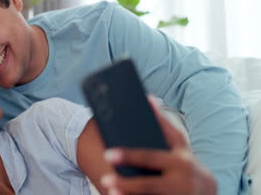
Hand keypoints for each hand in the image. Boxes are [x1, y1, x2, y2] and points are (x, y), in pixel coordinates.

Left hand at [100, 96, 216, 194]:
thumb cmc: (184, 173)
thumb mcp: (180, 156)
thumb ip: (165, 138)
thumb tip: (148, 103)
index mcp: (182, 152)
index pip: (168, 131)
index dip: (156, 116)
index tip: (139, 104)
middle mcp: (184, 167)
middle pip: (151, 159)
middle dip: (129, 156)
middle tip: (107, 154)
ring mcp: (182, 188)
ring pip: (149, 185)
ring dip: (126, 184)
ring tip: (106, 182)